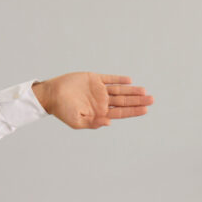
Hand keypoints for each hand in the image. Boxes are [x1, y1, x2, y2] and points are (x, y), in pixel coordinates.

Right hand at [33, 73, 152, 129]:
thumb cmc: (62, 110)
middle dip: (138, 100)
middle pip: (124, 101)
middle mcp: (102, 101)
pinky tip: (129, 80)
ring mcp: (99, 90)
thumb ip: (93, 123)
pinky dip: (118, 79)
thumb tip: (109, 122)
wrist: (50, 95)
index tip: (146, 109)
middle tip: (152, 99)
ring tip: (144, 91)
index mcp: (100, 112)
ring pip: (119, 90)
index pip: (121, 112)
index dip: (134, 111)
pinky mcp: (93, 78)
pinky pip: (109, 79)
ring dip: (132, 90)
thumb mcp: (77, 121)